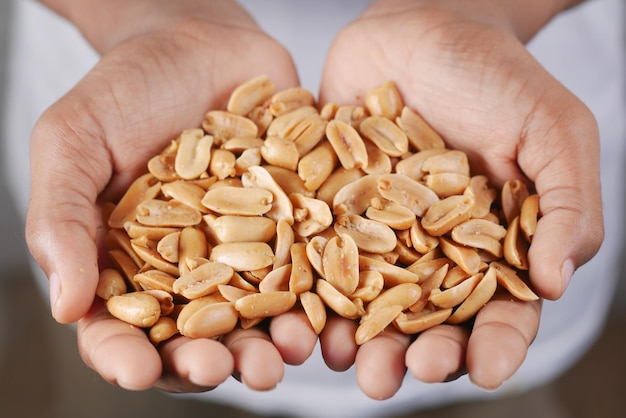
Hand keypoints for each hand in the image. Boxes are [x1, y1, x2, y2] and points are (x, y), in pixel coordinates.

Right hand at [26, 0, 299, 391]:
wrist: (196, 41)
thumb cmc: (125, 90)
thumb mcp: (73, 142)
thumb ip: (62, 219)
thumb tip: (66, 305)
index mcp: (130, 262)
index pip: (119, 328)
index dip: (124, 357)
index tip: (136, 371)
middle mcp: (192, 267)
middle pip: (199, 333)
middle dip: (213, 360)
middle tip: (228, 369)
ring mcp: (249, 247)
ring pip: (261, 312)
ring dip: (275, 340)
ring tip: (288, 350)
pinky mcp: (294, 220)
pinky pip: (312, 260)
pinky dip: (324, 287)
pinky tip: (333, 303)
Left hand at [315, 0, 600, 397]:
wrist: (423, 27)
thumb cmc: (496, 76)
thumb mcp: (552, 130)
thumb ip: (567, 203)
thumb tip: (554, 283)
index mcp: (491, 244)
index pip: (501, 309)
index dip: (497, 343)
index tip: (488, 369)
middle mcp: (431, 249)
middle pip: (425, 320)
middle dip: (414, 354)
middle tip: (397, 377)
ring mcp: (377, 232)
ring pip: (366, 301)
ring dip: (354, 338)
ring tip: (342, 360)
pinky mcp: (330, 208)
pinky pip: (315, 254)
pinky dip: (305, 285)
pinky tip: (296, 311)